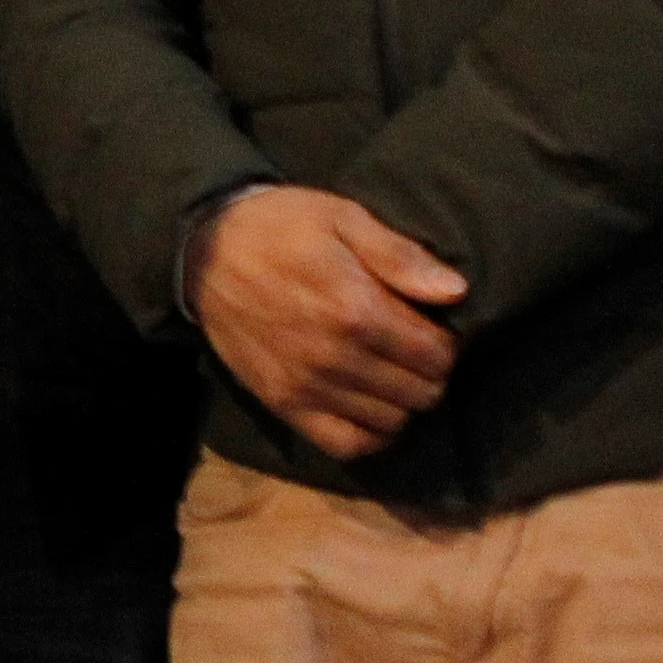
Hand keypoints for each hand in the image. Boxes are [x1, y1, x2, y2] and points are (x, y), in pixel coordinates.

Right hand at [191, 186, 467, 462]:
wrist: (206, 252)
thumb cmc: (282, 226)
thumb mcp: (343, 218)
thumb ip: (399, 256)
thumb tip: (456, 291)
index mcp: (357, 308)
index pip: (437, 353)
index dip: (447, 342)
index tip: (434, 327)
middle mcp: (336, 357)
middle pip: (420, 391)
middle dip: (431, 372)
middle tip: (417, 350)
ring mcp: (308, 387)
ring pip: (391, 421)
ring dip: (404, 402)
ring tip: (395, 375)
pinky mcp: (284, 406)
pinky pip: (347, 444)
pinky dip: (372, 435)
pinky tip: (373, 409)